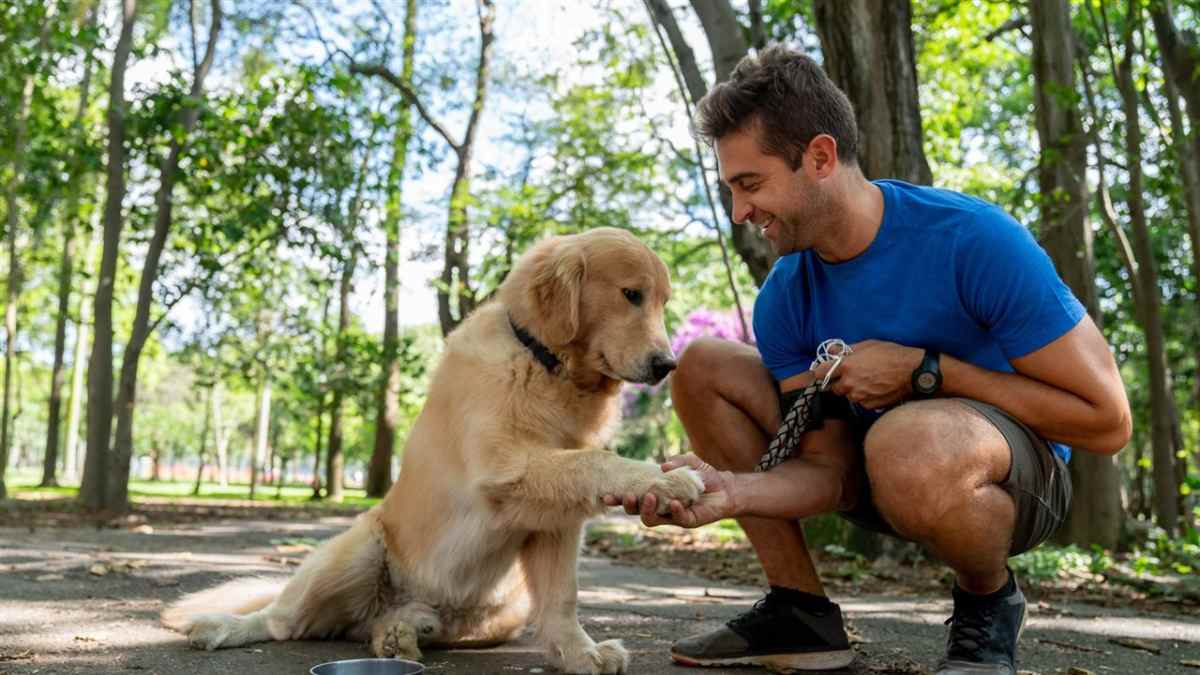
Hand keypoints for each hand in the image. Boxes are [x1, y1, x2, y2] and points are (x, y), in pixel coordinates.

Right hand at [601, 453, 738, 527]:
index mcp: (655, 493)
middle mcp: (659, 507)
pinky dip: (674, 510)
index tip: (606, 495)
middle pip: (635, 511)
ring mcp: (671, 516)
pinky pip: (676, 519)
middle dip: (627, 505)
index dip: (618, 498)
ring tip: (649, 497)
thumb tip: (664, 466)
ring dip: (646, 510)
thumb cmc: (703, 475)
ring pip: (650, 520)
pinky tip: (676, 502)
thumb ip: (677, 461)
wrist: (726, 488)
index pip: (632, 497)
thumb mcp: (690, 461)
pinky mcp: (687, 521)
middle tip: (626, 495)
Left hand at [811, 339, 923, 409]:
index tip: (824, 371)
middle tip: (851, 375)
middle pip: (833, 387)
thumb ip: (846, 350)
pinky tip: (875, 388)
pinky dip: (864, 397)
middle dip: (839, 382)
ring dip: (852, 390)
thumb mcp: (867, 345)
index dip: (821, 371)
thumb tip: (831, 351)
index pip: (819, 373)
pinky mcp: (869, 405)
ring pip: (848, 395)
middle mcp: (849, 383)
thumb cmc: (891, 354)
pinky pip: (861, 402)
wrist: (912, 372)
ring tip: (867, 380)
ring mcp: (859, 396)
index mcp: (846, 366)